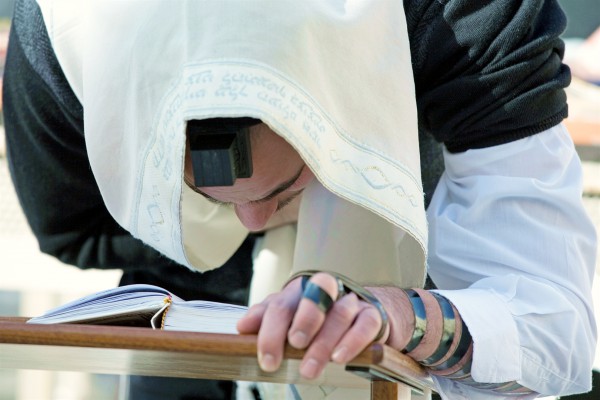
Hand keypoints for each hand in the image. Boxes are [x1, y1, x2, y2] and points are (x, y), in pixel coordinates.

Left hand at [237, 272, 387, 378]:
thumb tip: (242, 326)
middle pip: (314, 295)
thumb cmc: (318, 319)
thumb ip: (266, 319)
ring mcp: (351, 301)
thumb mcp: (290, 317)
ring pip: (339, 313)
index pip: (282, 304)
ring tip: (311, 368)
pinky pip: (365, 324)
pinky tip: (340, 357)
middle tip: (294, 346)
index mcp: (300, 291)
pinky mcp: (372, 315)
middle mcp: (326, 290)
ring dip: (323, 342)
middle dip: (303, 321)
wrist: (362, 314)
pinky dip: (352, 340)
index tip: (267, 359)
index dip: (271, 330)